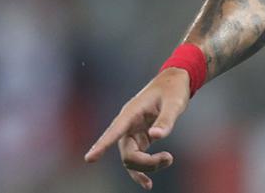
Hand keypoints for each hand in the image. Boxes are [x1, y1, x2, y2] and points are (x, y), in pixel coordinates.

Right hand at [84, 68, 190, 189]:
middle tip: (169, 158)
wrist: (174, 82)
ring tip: (169, 159)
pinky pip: (136, 158)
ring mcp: (132, 132)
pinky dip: (142, 170)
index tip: (90, 158)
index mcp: (131, 112)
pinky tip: (147, 183)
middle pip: (127, 153)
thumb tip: (156, 136)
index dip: (102, 145)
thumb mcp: (174, 102)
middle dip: (145, 163)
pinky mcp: (139, 138)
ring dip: (148, 166)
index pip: (114, 131)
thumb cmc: (173, 89)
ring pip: (131, 159)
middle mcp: (127, 124)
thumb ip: (166, 119)